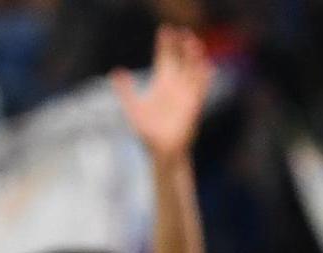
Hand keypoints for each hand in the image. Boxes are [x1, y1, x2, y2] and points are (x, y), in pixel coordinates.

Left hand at [110, 25, 213, 160]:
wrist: (160, 152)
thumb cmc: (148, 132)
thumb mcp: (134, 108)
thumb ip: (126, 91)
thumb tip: (116, 72)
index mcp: (162, 83)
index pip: (165, 57)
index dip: (165, 44)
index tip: (164, 30)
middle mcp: (176, 86)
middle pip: (181, 60)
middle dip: (182, 46)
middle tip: (182, 32)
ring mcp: (186, 95)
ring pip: (193, 71)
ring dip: (195, 58)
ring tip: (193, 44)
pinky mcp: (193, 107)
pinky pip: (201, 91)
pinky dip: (204, 79)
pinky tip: (207, 68)